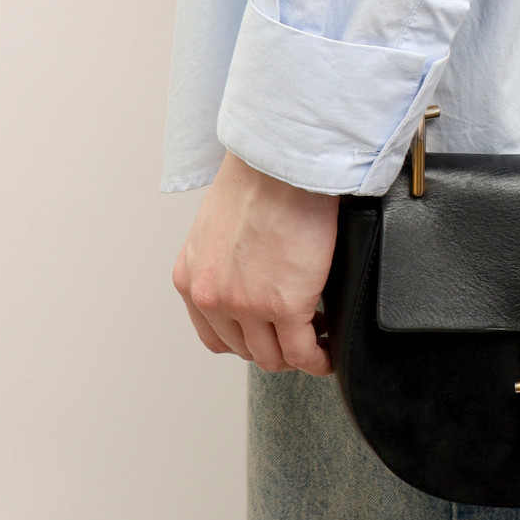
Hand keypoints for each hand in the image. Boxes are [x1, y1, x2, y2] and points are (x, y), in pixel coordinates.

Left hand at [172, 153, 339, 374]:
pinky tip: (329, 351)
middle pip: (244, 350)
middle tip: (298, 335)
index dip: (245, 340)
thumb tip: (248, 274)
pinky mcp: (287, 306)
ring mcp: (248, 306)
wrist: (281, 160)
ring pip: (274, 358)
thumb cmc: (258, 177)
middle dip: (272, 347)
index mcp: (191, 279)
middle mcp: (212, 298)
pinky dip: (319, 359)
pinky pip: (304, 352)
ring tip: (318, 340)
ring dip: (296, 355)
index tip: (266, 334)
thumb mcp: (217, 226)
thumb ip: (223, 261)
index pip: (214, 335)